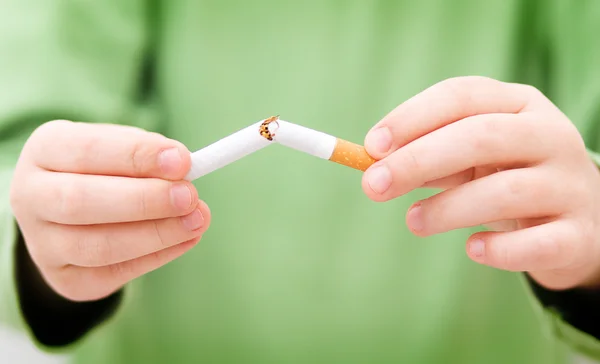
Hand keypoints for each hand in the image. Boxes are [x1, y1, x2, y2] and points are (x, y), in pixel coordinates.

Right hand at [10, 120, 210, 301]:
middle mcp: (31, 196)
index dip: (136, 156)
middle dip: (144, 200)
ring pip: (97, 247)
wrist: (73, 212)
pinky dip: (156, 256)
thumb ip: (148, 153)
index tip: (182, 160)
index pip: (87, 150)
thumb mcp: (121, 148)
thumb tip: (183, 168)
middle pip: (81, 202)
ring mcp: (42, 243)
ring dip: (155, 235)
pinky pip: (113, 274)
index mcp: (45, 150)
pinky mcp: (66, 278)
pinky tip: (186, 239)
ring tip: (196, 220)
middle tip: (190, 196)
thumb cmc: (106, 169)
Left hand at [362, 76, 599, 289]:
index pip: (461, 96)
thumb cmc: (509, 177)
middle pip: (480, 136)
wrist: (579, 220)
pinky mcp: (578, 234)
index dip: (412, 118)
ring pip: (505, 191)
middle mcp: (551, 135)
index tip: (371, 146)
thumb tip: (374, 165)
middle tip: (373, 186)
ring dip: (447, 208)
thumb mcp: (473, 157)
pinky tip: (473, 249)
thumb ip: (428, 154)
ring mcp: (570, 184)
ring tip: (413, 221)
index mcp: (521, 104)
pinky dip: (499, 249)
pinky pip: (537, 243)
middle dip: (418, 160)